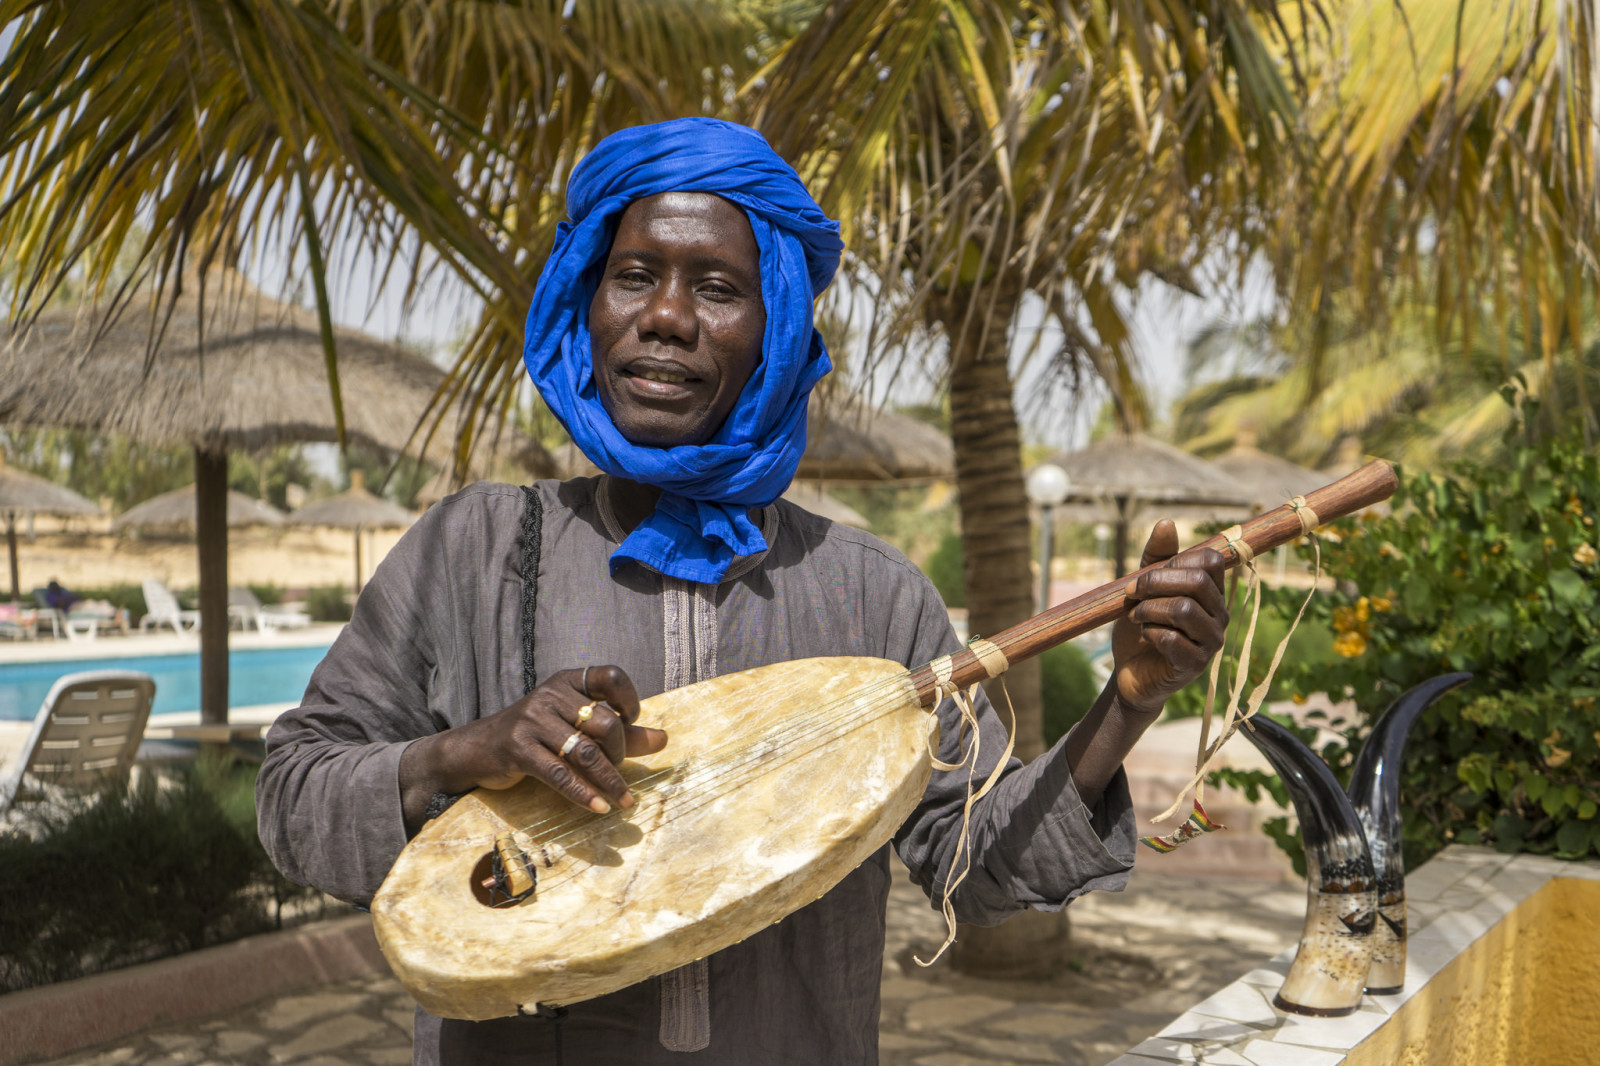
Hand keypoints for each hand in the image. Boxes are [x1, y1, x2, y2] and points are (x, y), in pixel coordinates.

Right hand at [401, 665, 667, 826]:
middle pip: (603, 720)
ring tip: (625, 801)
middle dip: (619, 751)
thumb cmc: (535, 736)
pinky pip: (560, 774)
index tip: (631, 721)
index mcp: (567, 681)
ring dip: (610, 780)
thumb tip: (663, 739)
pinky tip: (600, 808)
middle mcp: (550, 695)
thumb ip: (621, 732)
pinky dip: (584, 794)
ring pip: (585, 751)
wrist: (476, 750)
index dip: (629, 699)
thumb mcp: (575, 727)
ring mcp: (532, 720)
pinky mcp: (518, 749)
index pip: (610, 675)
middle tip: (620, 771)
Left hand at [1110, 521, 1228, 714]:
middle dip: (1156, 583)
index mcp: (1211, 592)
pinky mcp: (1195, 665)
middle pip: (1197, 582)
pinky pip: (1173, 639)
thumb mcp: (1143, 589)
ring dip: (1149, 609)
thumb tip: (1166, 522)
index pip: (1210, 560)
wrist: (1129, 673)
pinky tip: (1144, 636)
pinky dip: (1150, 632)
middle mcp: (1219, 615)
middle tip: (1131, 595)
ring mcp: (1211, 641)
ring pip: (1184, 609)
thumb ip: (1155, 559)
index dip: (1174, 561)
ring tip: (1136, 617)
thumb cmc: (1141, 627)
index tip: (1144, 576)